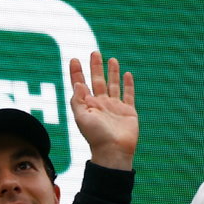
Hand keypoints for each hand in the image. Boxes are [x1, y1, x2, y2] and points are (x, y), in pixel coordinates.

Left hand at [69, 52, 136, 169]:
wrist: (114, 151)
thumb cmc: (96, 136)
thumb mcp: (81, 118)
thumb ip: (78, 101)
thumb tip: (78, 84)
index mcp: (87, 105)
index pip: (80, 84)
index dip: (77, 72)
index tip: (74, 59)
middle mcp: (100, 104)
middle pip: (97, 81)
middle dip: (95, 67)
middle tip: (94, 52)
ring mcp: (114, 107)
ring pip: (113, 85)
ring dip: (112, 72)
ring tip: (111, 59)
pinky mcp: (128, 111)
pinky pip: (128, 94)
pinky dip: (128, 84)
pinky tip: (127, 74)